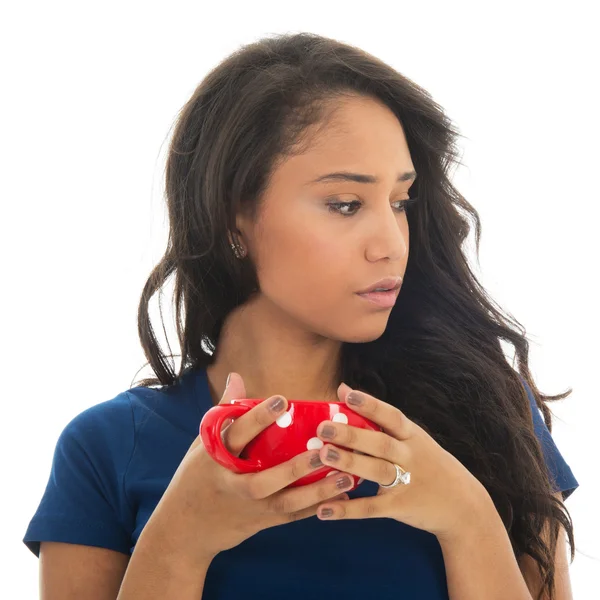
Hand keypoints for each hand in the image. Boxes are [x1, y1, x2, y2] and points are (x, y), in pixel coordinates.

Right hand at [151, 372, 354, 565]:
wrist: (184, 530)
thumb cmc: (195, 477)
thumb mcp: (202, 444)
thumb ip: (224, 411)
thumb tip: (237, 376)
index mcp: (216, 458)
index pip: (237, 434)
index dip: (258, 417)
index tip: (282, 400)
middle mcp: (233, 484)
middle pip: (265, 479)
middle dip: (294, 468)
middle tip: (324, 450)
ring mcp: (249, 507)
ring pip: (286, 502)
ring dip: (318, 491)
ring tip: (347, 477)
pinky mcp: (262, 521)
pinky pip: (293, 515)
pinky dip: (318, 507)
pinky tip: (343, 497)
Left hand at [313, 383, 491, 541]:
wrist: (463, 505)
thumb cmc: (427, 463)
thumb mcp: (412, 438)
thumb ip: (378, 417)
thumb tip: (343, 388)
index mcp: (412, 436)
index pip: (391, 416)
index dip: (371, 405)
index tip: (348, 395)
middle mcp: (411, 456)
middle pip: (380, 443)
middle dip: (352, 435)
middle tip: (323, 428)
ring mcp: (407, 482)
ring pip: (376, 471)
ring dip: (349, 463)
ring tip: (323, 456)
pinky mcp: (401, 507)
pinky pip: (371, 508)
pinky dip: (347, 509)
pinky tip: (323, 509)